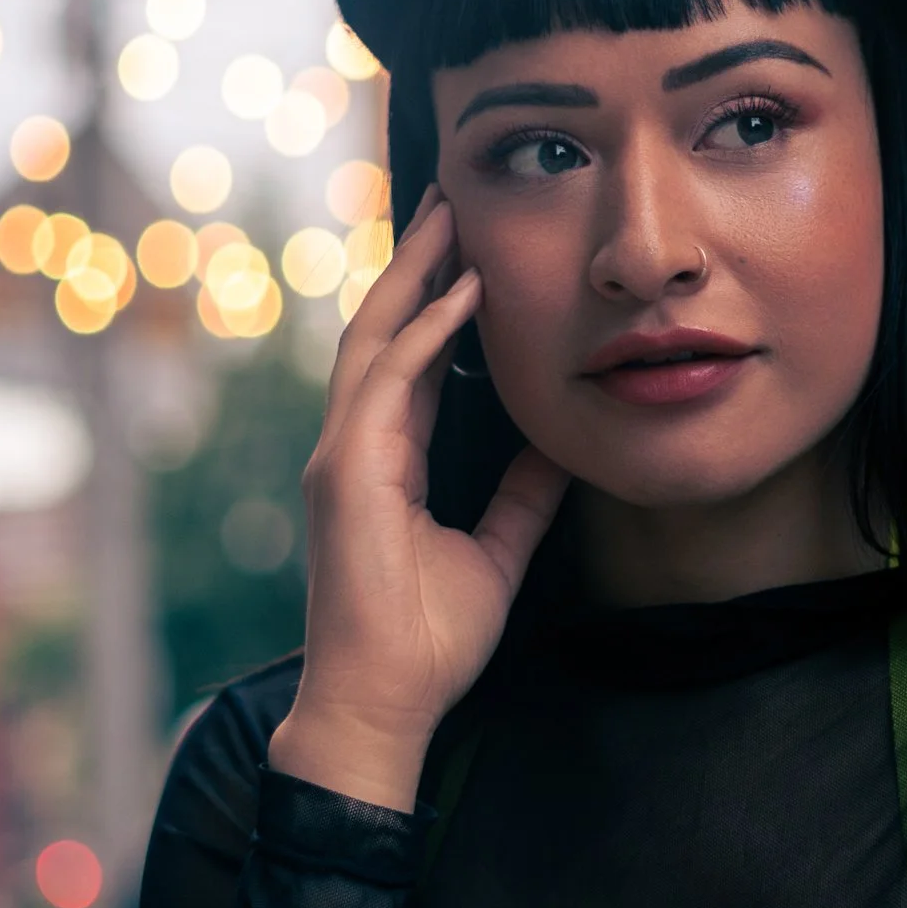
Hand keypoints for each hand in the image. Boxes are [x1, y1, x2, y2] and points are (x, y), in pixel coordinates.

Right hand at [269, 186, 569, 811]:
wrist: (385, 706)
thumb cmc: (430, 640)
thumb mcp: (498, 549)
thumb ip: (524, 493)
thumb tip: (563, 442)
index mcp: (385, 460)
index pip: (410, 360)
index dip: (437, 301)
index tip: (471, 249)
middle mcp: (356, 448)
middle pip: (384, 333)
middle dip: (417, 265)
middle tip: (453, 202)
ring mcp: (344, 459)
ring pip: (374, 343)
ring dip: (414, 278)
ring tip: (451, 220)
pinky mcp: (347, 477)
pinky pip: (385, 388)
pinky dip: (422, 339)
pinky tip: (458, 298)